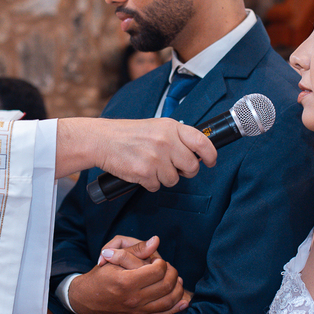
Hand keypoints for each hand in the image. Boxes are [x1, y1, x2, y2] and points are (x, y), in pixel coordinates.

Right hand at [56, 118, 216, 190]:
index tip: (210, 161)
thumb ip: (176, 137)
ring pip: (174, 180)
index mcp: (171, 127)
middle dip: (185, 172)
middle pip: (191, 167)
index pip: (202, 142)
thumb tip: (196, 153)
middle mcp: (166, 141)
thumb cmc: (129, 134)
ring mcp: (156, 158)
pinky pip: (157, 186)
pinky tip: (141, 172)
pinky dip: (150, 183)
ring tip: (152, 167)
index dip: (210, 155)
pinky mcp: (145, 173)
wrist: (103, 140)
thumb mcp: (157, 127)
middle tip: (176, 169)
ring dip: (164, 178)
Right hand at [69, 237, 188, 313]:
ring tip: (176, 280)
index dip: (162, 263)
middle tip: (169, 269)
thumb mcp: (112, 259)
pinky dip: (175, 308)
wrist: (84, 300)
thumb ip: (135, 250)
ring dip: (177, 289)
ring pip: (168, 301)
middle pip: (166, 286)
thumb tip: (156, 241)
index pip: (157, 271)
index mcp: (126, 282)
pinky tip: (182, 300)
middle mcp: (133, 299)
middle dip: (172, 274)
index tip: (158, 261)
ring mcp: (137, 312)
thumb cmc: (99, 277)